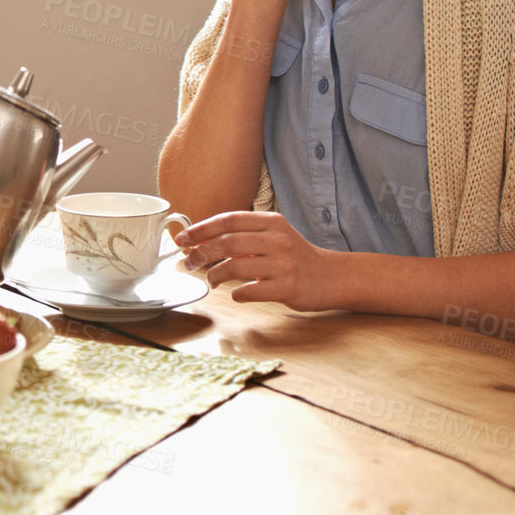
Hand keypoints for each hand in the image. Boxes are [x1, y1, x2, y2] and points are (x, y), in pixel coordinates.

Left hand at [176, 210, 339, 311]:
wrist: (331, 277)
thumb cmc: (295, 256)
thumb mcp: (274, 235)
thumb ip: (245, 235)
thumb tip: (202, 240)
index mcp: (271, 222)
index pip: (229, 220)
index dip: (202, 229)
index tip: (182, 238)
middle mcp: (277, 239)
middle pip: (228, 242)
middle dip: (201, 252)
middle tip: (188, 261)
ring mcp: (283, 264)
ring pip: (236, 266)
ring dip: (215, 274)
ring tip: (210, 280)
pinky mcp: (288, 288)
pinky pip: (251, 290)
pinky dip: (237, 293)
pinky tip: (235, 294)